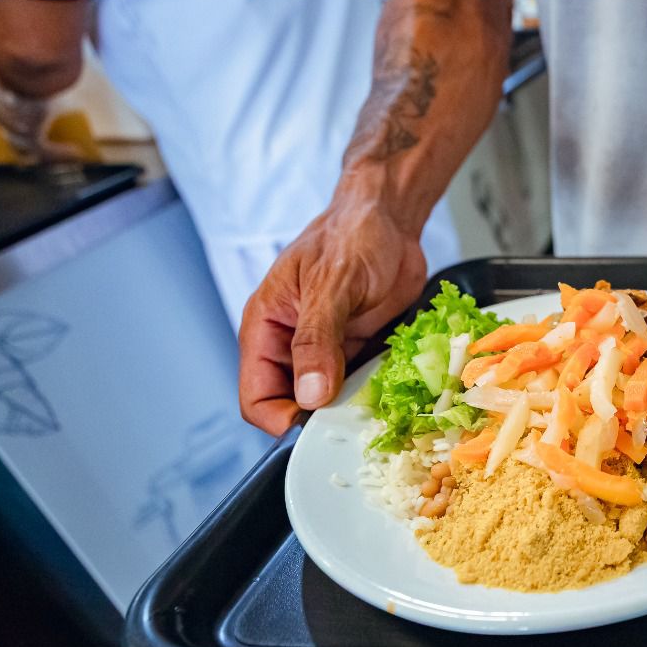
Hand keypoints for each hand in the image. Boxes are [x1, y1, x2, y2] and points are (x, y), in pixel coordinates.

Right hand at [239, 201, 427, 434]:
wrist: (390, 218)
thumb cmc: (352, 234)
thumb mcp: (332, 285)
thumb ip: (317, 340)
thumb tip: (310, 395)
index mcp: (265, 327)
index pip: (256, 396)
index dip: (280, 419)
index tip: (315, 428)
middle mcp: (290, 344)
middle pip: (291, 405)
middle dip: (318, 419)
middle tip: (354, 421)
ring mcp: (323, 349)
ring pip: (326, 400)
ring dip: (348, 409)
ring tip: (375, 409)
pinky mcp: (355, 349)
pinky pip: (357, 386)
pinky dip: (370, 394)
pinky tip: (389, 392)